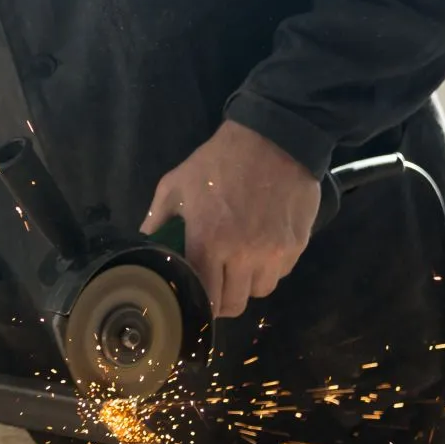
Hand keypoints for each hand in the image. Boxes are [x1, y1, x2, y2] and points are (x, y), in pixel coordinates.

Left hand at [141, 121, 320, 317]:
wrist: (273, 139)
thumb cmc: (218, 162)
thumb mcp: (177, 183)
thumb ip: (158, 217)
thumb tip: (147, 244)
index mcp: (208, 243)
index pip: (206, 298)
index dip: (201, 302)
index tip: (197, 296)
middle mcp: (243, 256)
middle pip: (235, 303)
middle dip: (223, 299)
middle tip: (217, 284)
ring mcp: (274, 252)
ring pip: (260, 291)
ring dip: (248, 284)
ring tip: (240, 264)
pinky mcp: (297, 245)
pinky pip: (281, 273)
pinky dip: (270, 268)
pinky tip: (261, 248)